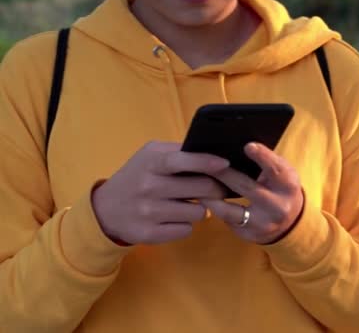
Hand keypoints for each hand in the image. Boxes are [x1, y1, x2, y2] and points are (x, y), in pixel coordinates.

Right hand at [92, 142, 230, 244]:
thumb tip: (214, 153)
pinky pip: (186, 230)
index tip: (225, 164)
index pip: (182, 160)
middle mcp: (149, 187)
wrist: (105, 210)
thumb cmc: (138, 176)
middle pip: (201, 188)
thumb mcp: (151, 156)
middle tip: (218, 188)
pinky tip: (174, 218)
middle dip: (216, 189)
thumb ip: (179, 152)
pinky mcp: (150, 234)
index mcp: (151, 163)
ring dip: (199, 208)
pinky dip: (186, 224)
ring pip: (198, 212)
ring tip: (186, 203)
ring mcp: (149, 212)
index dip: (206, 162)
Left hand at [201, 143, 303, 244]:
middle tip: (204, 162)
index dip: (262, 157)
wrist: (290, 222)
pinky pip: (226, 221)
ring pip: (230, 211)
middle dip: (224, 174)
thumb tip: (236, 145)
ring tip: (195, 185)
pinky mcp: (249, 235)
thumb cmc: (280, 187)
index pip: (276, 169)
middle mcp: (278, 206)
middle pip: (246, 188)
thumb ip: (266, 161)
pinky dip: (213, 209)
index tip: (248, 146)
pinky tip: (201, 199)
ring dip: (210, 197)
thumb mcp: (281, 173)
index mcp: (288, 185)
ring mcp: (263, 224)